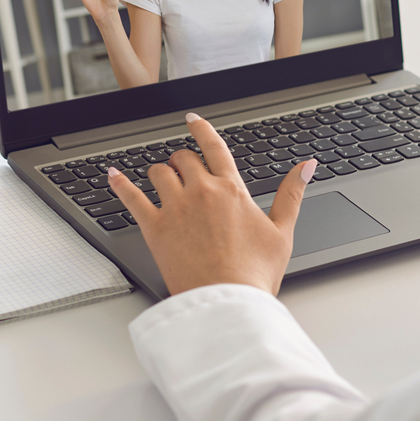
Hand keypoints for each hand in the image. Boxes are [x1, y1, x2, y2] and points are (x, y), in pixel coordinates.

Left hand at [105, 113, 316, 295]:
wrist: (226, 301)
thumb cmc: (254, 273)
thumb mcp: (282, 231)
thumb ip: (291, 194)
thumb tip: (306, 166)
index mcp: (232, 190)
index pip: (214, 147)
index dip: (202, 129)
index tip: (193, 119)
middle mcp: (201, 192)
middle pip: (184, 159)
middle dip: (185, 160)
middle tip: (186, 169)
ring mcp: (175, 208)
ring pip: (159, 172)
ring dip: (161, 173)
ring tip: (163, 179)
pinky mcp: (155, 228)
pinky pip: (132, 197)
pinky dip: (120, 184)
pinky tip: (113, 176)